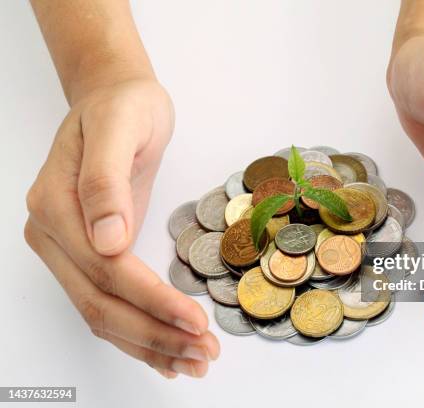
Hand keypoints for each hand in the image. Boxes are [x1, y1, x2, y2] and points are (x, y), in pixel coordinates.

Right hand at [24, 79, 218, 377]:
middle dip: (155, 334)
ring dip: (149, 344)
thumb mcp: (120, 127)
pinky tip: (165, 352)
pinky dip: (137, 332)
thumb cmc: (123, 107)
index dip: (151, 300)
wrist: (116, 99)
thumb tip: (106, 240)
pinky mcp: (89, 255)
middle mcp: (54, 235)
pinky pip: (107, 303)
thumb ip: (106, 181)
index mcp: (56, 207)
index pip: (106, 271)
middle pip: (101, 304)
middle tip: (204, 353)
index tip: (193, 321)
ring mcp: (68, 249)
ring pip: (102, 314)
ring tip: (194, 362)